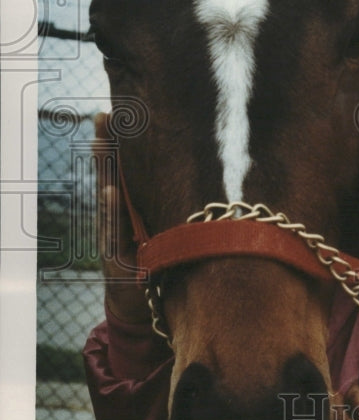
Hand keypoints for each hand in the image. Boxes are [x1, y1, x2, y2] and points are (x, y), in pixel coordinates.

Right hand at [93, 113, 149, 323]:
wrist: (141, 306)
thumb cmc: (157, 265)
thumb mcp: (166, 232)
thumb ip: (169, 207)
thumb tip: (195, 172)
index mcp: (132, 208)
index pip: (124, 170)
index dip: (119, 143)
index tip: (114, 113)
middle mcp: (119, 218)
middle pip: (112, 176)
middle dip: (107, 147)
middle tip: (103, 117)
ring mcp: (114, 235)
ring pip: (108, 198)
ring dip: (106, 171)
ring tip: (102, 143)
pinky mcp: (116, 256)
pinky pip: (114, 230)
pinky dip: (112, 211)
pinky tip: (110, 192)